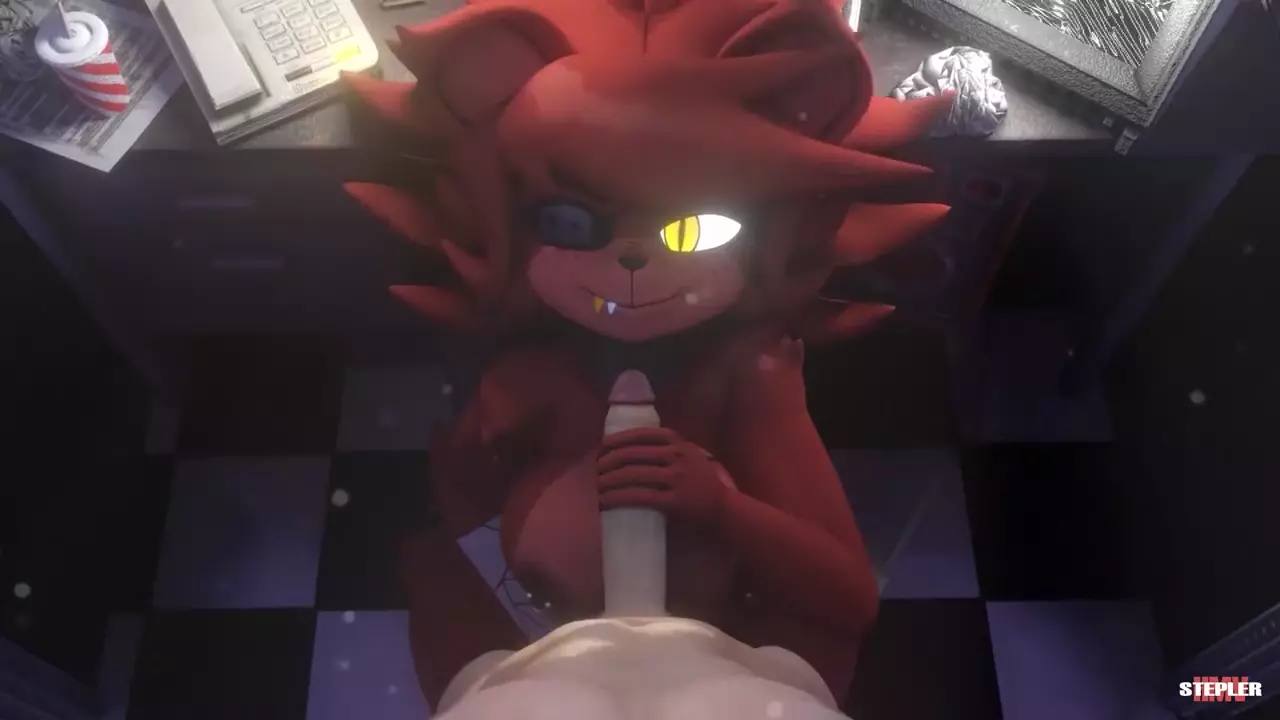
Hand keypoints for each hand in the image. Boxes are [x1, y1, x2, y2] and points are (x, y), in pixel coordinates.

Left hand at [596, 427, 731, 526]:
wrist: (723, 508)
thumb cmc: (701, 482)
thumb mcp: (689, 454)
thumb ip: (668, 448)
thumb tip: (631, 447)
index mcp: (677, 441)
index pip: (639, 434)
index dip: (616, 440)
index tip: (602, 448)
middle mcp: (675, 456)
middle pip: (630, 454)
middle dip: (607, 462)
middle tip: (596, 471)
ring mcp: (675, 478)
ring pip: (630, 475)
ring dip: (608, 481)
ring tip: (598, 487)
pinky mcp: (673, 501)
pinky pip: (637, 497)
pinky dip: (616, 499)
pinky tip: (605, 502)